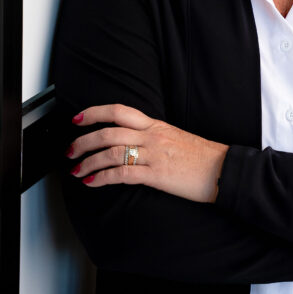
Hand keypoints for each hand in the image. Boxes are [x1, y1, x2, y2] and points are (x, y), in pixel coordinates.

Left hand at [66, 104, 228, 203]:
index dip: (94, 113)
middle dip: (83, 141)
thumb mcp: (175, 138)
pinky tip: (92, 182)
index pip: (119, 111)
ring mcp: (153, 154)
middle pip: (108, 131)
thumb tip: (132, 143)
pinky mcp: (156, 174)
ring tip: (76, 170)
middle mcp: (152, 135)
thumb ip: (153, 137)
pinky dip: (102, 178)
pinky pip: (122, 174)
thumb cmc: (201, 156)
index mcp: (155, 125)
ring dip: (88, 161)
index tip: (77, 118)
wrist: (222, 169)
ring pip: (111, 152)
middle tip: (70, 150)